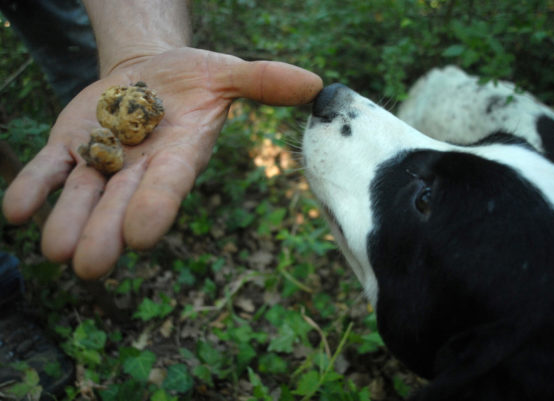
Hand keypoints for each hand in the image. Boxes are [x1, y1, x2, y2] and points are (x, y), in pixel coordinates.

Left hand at [2, 48, 322, 278]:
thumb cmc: (195, 78)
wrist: (150, 73)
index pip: (168, 186)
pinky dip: (32, 189)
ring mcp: (102, 161)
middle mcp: (140, 169)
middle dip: (104, 234)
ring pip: (80, 197)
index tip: (141, 236)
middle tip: (90, 266)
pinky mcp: (70, 146)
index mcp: (179, 155)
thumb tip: (317, 85)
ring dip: (65, 222)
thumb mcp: (227, 72)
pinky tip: (16, 211)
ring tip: (55, 249)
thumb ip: (264, 81)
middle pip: (120, 205)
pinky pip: (48, 171)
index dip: (156, 207)